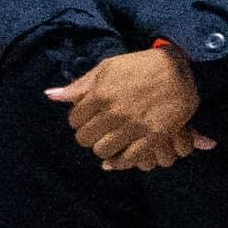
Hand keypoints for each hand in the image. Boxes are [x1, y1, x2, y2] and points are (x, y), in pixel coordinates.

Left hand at [50, 46, 209, 170]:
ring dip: (104, 149)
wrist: (176, 69)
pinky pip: (129, 159)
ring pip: (104, 151)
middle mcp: (114, 112)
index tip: (88, 119)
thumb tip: (51, 95)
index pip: (74, 120)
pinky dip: (122, 161)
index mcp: (100, 95)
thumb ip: (79, 86)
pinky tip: (122, 154)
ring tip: (110, 141)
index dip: (79, 121)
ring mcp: (133, 126)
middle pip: (86, 139)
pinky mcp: (153, 136)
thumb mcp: (105, 69)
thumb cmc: (138, 66)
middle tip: (97, 131)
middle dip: (89, 136)